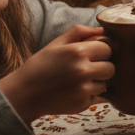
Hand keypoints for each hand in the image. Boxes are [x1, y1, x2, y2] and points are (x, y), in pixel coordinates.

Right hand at [0, 25, 114, 123]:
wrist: (23, 94)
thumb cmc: (40, 66)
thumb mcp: (55, 44)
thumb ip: (78, 32)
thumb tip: (102, 30)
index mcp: (77, 52)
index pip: (107, 49)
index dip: (100, 51)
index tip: (91, 55)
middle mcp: (83, 71)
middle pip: (111, 68)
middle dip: (102, 68)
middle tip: (86, 69)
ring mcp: (83, 90)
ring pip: (105, 84)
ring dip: (96, 83)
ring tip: (77, 81)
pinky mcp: (83, 104)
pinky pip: (98, 98)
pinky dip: (90, 95)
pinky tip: (74, 92)